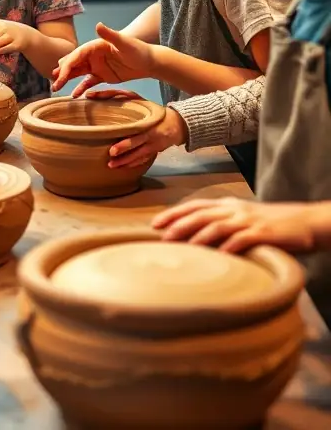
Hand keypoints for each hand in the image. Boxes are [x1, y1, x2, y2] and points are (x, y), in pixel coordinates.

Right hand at [51, 23, 155, 91]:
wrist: (150, 62)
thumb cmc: (138, 50)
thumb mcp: (124, 42)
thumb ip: (110, 34)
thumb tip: (98, 24)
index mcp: (95, 46)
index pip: (77, 55)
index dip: (67, 65)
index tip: (59, 75)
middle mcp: (93, 55)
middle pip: (74, 64)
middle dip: (62, 73)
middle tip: (53, 83)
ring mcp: (97, 66)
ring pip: (77, 73)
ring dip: (67, 79)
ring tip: (57, 88)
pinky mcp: (102, 76)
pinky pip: (88, 83)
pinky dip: (80, 88)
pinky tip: (74, 96)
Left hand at [105, 104, 186, 168]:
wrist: (178, 124)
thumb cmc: (158, 113)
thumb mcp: (147, 107)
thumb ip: (131, 104)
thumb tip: (111, 96)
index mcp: (148, 128)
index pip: (135, 138)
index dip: (123, 146)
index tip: (112, 150)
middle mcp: (151, 139)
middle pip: (136, 150)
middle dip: (123, 157)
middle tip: (110, 161)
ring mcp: (154, 147)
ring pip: (139, 157)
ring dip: (126, 163)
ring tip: (113, 166)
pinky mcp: (156, 151)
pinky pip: (144, 159)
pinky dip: (135, 164)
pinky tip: (125, 166)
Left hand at [152, 196, 316, 253]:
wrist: (304, 222)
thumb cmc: (269, 224)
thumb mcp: (241, 219)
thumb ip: (221, 224)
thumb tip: (193, 239)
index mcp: (227, 205)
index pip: (194, 206)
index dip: (174, 213)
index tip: (154, 224)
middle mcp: (234, 210)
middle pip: (201, 215)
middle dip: (179, 225)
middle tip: (162, 237)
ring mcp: (248, 221)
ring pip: (218, 225)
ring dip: (198, 236)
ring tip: (183, 247)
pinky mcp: (264, 233)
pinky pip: (244, 238)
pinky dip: (231, 245)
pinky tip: (220, 254)